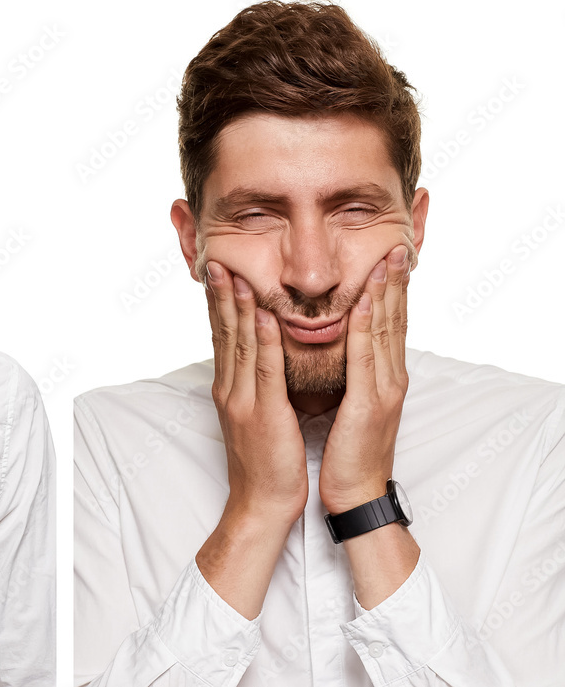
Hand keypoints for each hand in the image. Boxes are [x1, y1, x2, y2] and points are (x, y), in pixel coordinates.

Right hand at [204, 260, 307, 522]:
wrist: (262, 504)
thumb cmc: (265, 463)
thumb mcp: (256, 417)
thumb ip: (256, 386)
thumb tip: (262, 360)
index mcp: (230, 389)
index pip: (223, 338)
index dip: (220, 304)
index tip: (220, 273)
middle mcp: (231, 390)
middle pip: (224, 334)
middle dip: (220, 295)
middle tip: (216, 261)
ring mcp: (243, 401)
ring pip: (239, 345)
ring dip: (238, 306)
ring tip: (234, 274)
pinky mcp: (263, 414)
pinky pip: (264, 370)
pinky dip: (263, 340)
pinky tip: (263, 316)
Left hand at [320, 244, 411, 514]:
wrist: (354, 494)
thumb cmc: (347, 453)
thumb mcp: (352, 407)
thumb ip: (353, 378)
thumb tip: (344, 354)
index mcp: (383, 379)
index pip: (388, 326)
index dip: (390, 292)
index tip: (387, 260)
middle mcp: (389, 379)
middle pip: (393, 321)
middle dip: (394, 283)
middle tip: (396, 246)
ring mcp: (382, 391)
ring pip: (382, 332)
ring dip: (382, 293)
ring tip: (384, 259)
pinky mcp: (368, 405)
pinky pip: (363, 359)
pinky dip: (362, 329)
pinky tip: (360, 303)